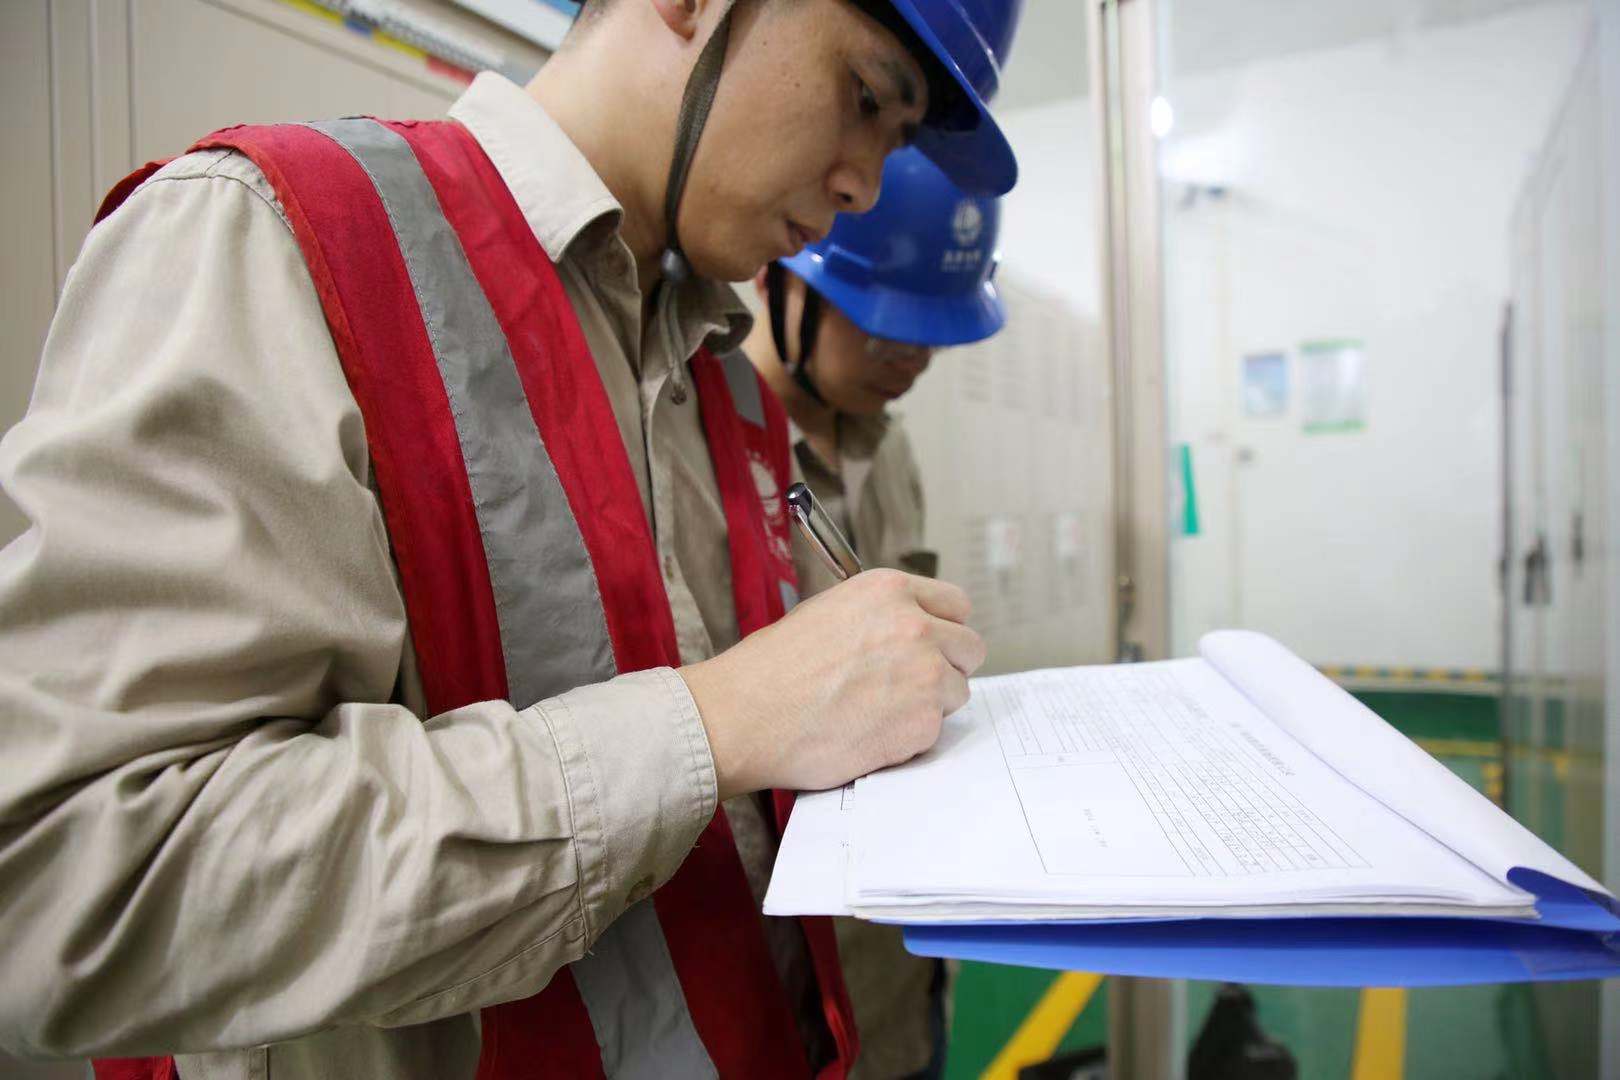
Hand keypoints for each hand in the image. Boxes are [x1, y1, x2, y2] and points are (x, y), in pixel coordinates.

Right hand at [679, 569, 984, 799]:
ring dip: (929, 704)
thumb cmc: (773, 668)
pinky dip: (910, 738)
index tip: (933, 645)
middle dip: (946, 667)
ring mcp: (924, 675)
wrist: (745, 717)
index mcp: (890, 590)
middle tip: (910, 685)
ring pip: (957, 692)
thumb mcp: (829, 612)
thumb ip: (881, 616)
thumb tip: (910, 629)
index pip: (956, 605)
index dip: (944, 629)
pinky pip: (936, 731)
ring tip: (879, 711)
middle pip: (969, 648)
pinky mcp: (921, 723)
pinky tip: (869, 733)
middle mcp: (915, 626)